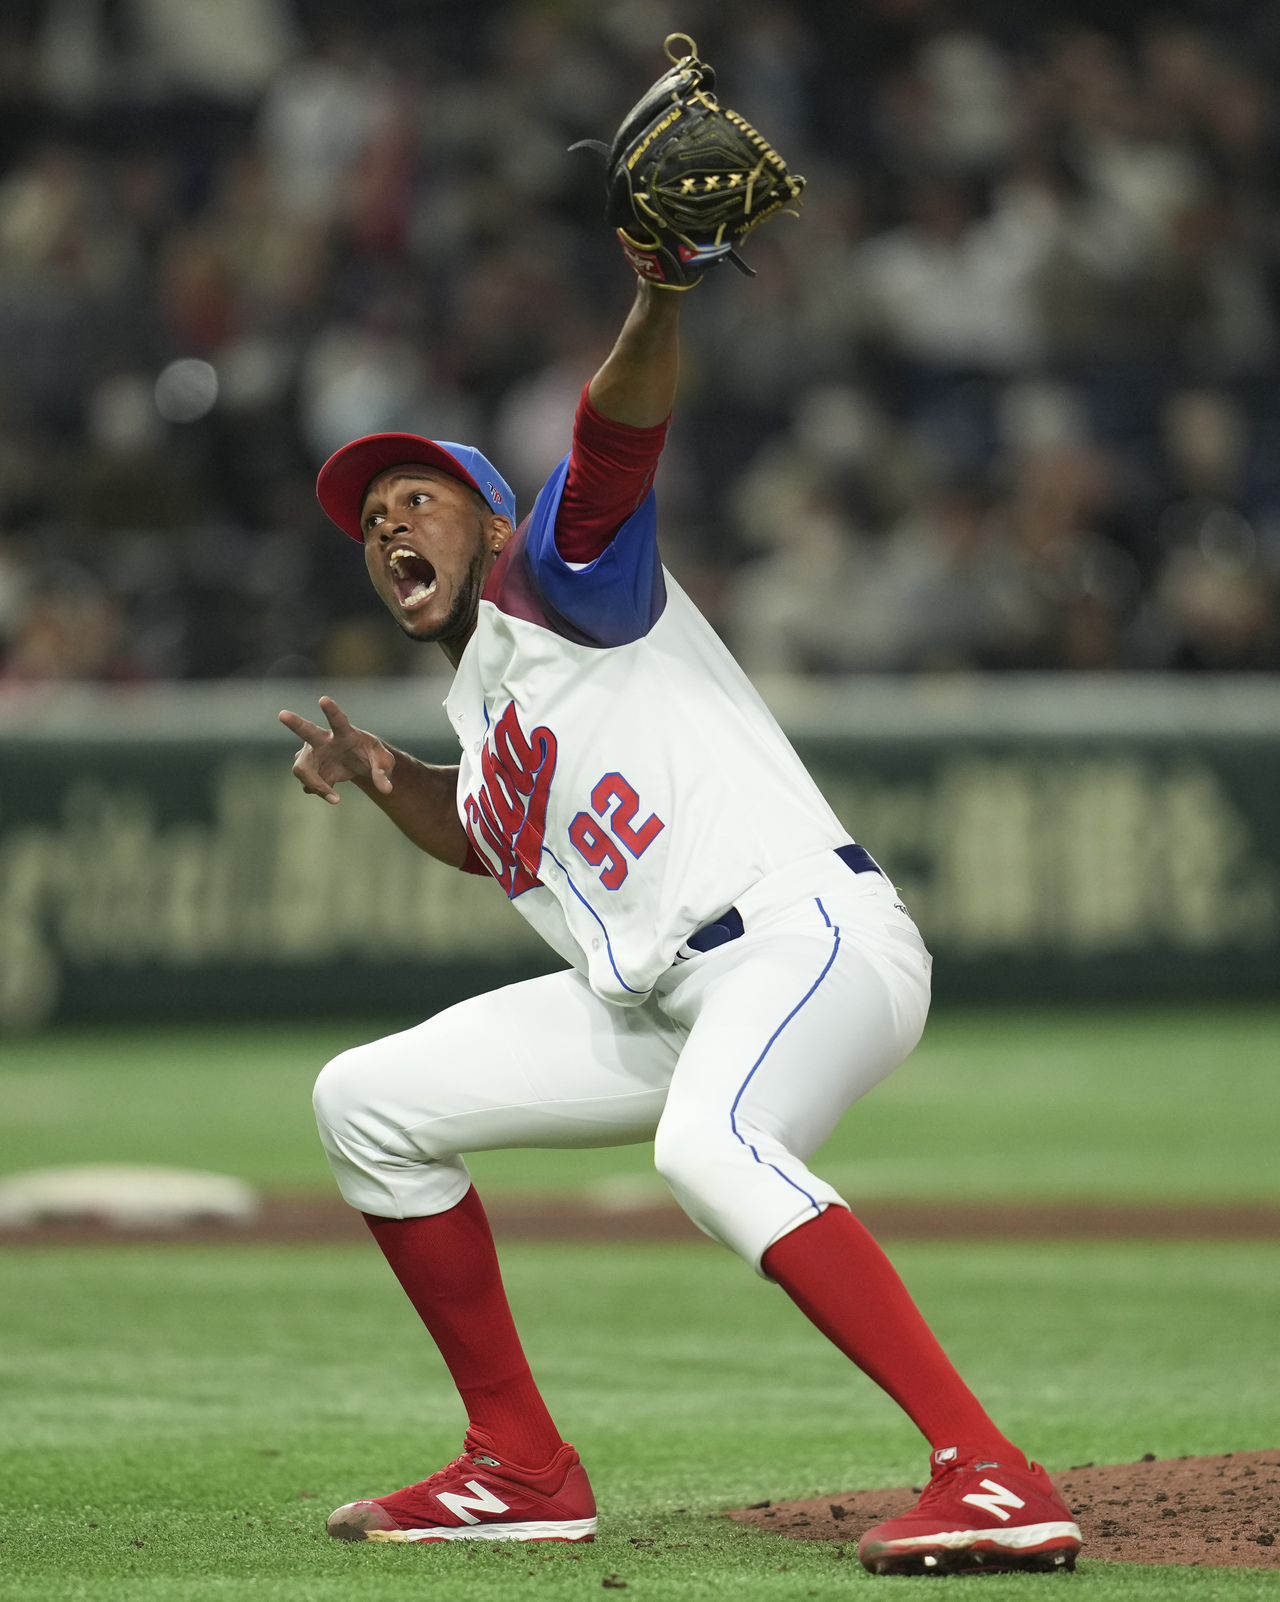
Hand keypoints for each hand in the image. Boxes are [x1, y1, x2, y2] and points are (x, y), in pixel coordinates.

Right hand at [278, 696, 393, 804]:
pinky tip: (333, 793)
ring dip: (315, 784)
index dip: (331, 711)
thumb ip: (384, 773)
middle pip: (306, 731)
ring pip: (301, 768)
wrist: (358, 764)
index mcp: (345, 733)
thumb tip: (386, 790)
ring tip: (335, 798)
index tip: (323, 699)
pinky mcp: (309, 770)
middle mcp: (324, 740)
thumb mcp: (384, 763)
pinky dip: (321, 792)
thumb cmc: (371, 756)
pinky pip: (308, 785)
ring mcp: (313, 754)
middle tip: (282, 714)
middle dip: (294, 723)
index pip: (338, 720)